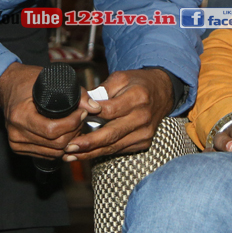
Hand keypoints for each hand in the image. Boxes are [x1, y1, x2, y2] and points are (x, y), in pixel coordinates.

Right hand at [0, 62, 94, 158]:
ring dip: (68, 141)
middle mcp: (16, 132)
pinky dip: (59, 147)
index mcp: (20, 115)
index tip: (82, 113)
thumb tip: (94, 108)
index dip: (73, 123)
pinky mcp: (19, 148)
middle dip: (74, 132)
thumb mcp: (51, 80)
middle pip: (55, 144)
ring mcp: (16, 143)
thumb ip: (76, 93)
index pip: (52, 130)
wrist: (7, 87)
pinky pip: (46, 155)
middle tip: (81, 119)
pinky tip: (65, 134)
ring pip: (53, 152)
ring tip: (74, 126)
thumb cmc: (28, 81)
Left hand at [61, 68, 175, 160]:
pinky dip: (102, 153)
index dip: (91, 115)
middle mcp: (143, 117)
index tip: (75, 119)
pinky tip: (86, 154)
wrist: (163, 92)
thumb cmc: (138, 83)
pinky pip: (119, 150)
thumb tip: (82, 104)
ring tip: (70, 155)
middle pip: (111, 133)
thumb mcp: (121, 78)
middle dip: (88, 142)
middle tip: (68, 147)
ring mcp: (145, 132)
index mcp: (138, 97)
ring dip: (90, 153)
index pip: (110, 110)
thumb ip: (101, 90)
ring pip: (113, 146)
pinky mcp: (144, 142)